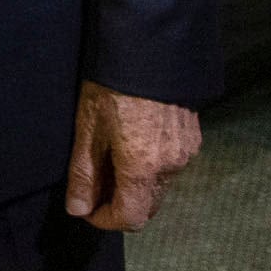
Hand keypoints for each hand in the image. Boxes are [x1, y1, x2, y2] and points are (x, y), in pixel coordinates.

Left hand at [66, 82, 199, 229]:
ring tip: (109, 160)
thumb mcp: (87, 128)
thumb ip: (84, 173)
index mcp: (144, 167)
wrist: (148, 50)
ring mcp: (187, 153)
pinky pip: (171, 167)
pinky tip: (131, 144)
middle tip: (93, 186)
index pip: (131, 218)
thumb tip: (78, 209)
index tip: (86, 208)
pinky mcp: (193, 139)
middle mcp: (172, 166)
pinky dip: (151, 168)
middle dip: (120, 204)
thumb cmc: (110, 86)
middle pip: (148, 206)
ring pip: (160, 187)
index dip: (105, 220)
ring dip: (136, 186)